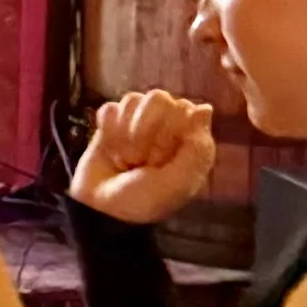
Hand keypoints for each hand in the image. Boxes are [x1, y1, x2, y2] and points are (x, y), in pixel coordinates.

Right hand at [71, 90, 216, 226]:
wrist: (101, 208)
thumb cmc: (144, 200)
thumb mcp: (177, 182)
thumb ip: (196, 148)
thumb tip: (205, 108)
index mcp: (189, 140)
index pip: (184, 108)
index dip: (171, 129)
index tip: (164, 157)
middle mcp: (165, 126)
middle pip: (158, 98)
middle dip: (146, 132)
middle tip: (142, 161)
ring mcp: (136, 123)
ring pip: (132, 99)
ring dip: (125, 132)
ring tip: (125, 158)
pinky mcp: (111, 124)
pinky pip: (110, 108)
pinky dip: (108, 130)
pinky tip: (111, 150)